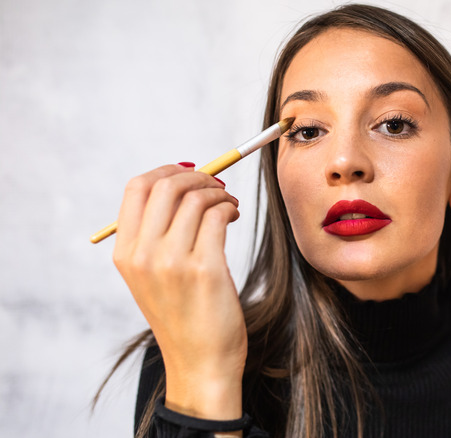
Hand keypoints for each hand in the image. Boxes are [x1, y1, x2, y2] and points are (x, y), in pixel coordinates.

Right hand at [112, 163, 246, 422]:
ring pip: (196, 198)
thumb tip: (181, 183)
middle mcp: (143, 255)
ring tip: (229, 204)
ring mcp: (172, 262)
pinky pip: (217, 216)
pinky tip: (234, 215)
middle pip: (166, 186)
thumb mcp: (152, 277)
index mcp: (124, 253)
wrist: (199, 364)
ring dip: (219, 192)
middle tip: (217, 184)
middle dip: (198, 177)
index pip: (136, 188)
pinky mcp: (205, 269)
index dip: (166, 171)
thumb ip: (157, 235)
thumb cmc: (183, 316)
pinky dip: (229, 207)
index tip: (190, 173)